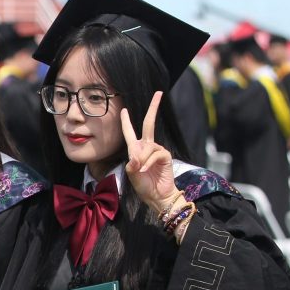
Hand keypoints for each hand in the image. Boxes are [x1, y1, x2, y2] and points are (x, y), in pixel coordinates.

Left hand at [120, 92, 178, 213]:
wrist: (157, 196)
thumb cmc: (144, 186)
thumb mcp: (132, 175)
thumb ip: (132, 165)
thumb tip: (134, 158)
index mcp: (136, 150)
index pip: (130, 132)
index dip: (126, 121)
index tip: (124, 109)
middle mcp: (147, 147)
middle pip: (149, 123)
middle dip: (154, 108)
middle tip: (159, 93)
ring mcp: (157, 150)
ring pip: (148, 146)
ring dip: (142, 159)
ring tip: (140, 171)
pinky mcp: (165, 156)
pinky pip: (155, 154)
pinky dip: (148, 162)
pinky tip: (145, 170)